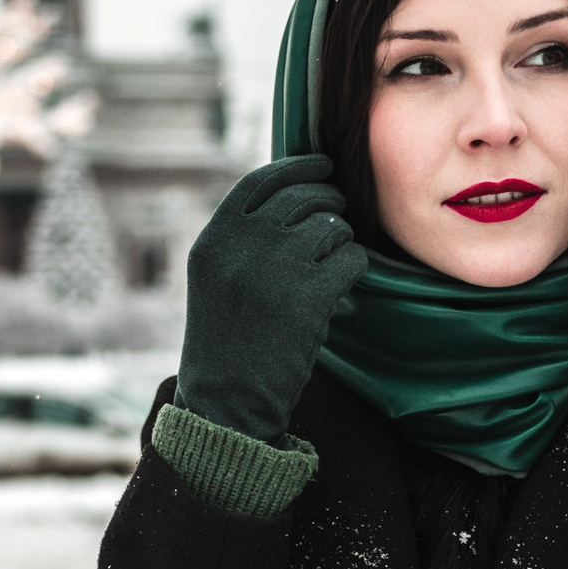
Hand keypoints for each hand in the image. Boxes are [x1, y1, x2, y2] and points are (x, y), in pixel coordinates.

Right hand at [176, 155, 367, 442]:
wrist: (226, 403)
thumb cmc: (226, 341)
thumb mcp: (215, 279)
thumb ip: (242, 236)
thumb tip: (296, 193)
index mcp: (213, 239)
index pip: (261, 180)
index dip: (298, 167)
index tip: (322, 165)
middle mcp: (241, 247)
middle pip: (303, 197)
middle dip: (329, 202)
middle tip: (339, 218)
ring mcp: (275, 270)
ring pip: (332, 226)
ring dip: (342, 239)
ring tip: (333, 263)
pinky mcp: (309, 298)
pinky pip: (350, 258)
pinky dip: (354, 267)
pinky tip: (344, 283)